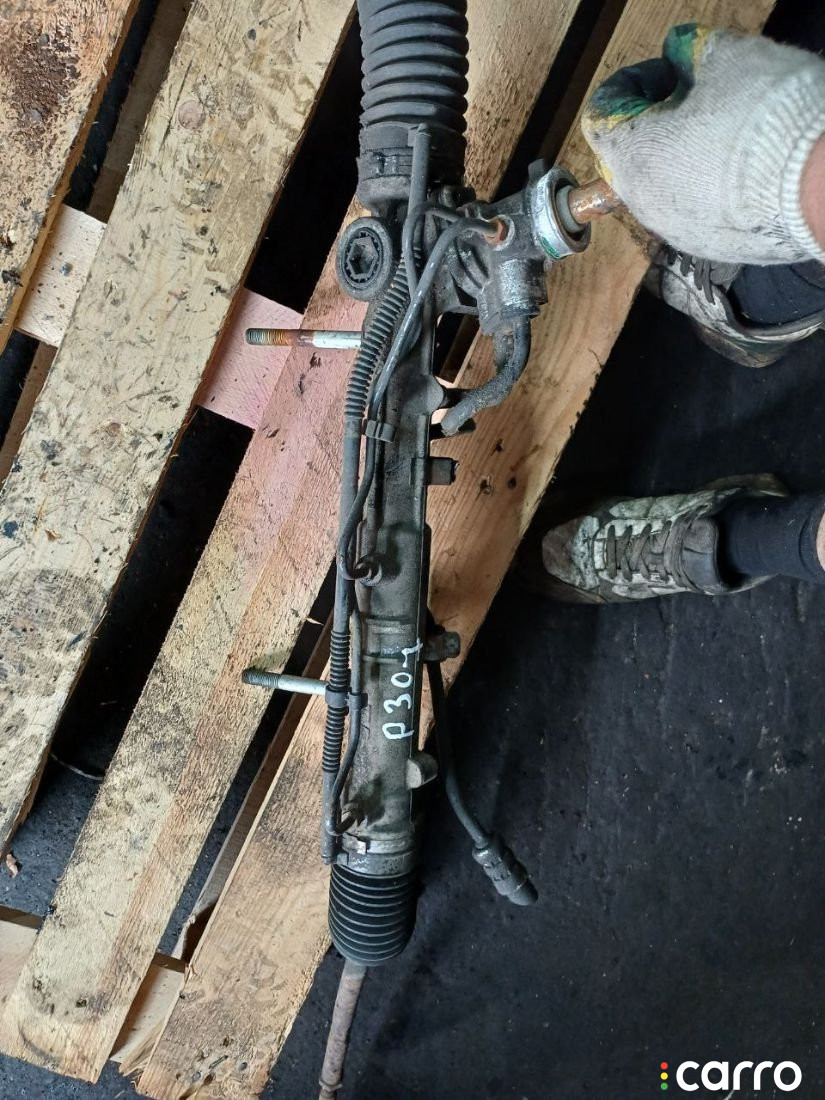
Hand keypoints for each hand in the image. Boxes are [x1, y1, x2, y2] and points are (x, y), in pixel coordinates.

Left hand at [581, 24, 824, 264]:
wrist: (817, 187)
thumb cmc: (764, 115)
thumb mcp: (727, 59)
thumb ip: (690, 53)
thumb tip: (678, 53)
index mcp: (632, 156)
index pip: (602, 118)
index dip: (630, 86)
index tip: (664, 72)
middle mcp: (644, 205)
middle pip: (632, 156)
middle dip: (657, 122)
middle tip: (697, 96)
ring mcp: (677, 233)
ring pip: (665, 187)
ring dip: (682, 157)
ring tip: (726, 131)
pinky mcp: (711, 249)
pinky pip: (697, 210)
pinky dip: (708, 187)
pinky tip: (743, 168)